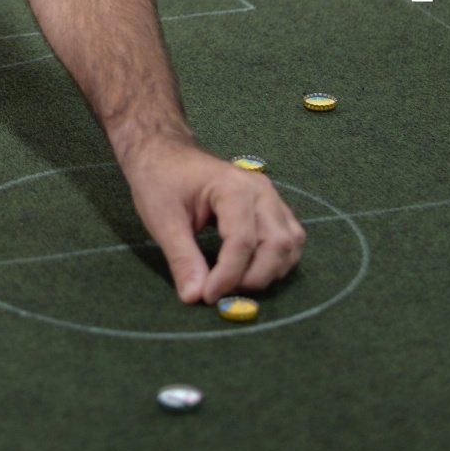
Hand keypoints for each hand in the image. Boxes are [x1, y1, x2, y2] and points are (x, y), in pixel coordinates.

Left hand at [122, 140, 305, 304]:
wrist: (163, 152)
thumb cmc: (160, 179)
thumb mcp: (162, 219)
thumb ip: (182, 259)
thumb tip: (195, 298)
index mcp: (232, 187)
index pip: (242, 242)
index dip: (228, 277)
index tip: (206, 297)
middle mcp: (260, 190)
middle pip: (276, 244)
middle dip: (253, 278)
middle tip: (222, 293)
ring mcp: (270, 197)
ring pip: (289, 244)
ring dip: (269, 272)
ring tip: (235, 283)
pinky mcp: (272, 206)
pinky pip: (289, 238)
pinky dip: (276, 260)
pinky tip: (251, 270)